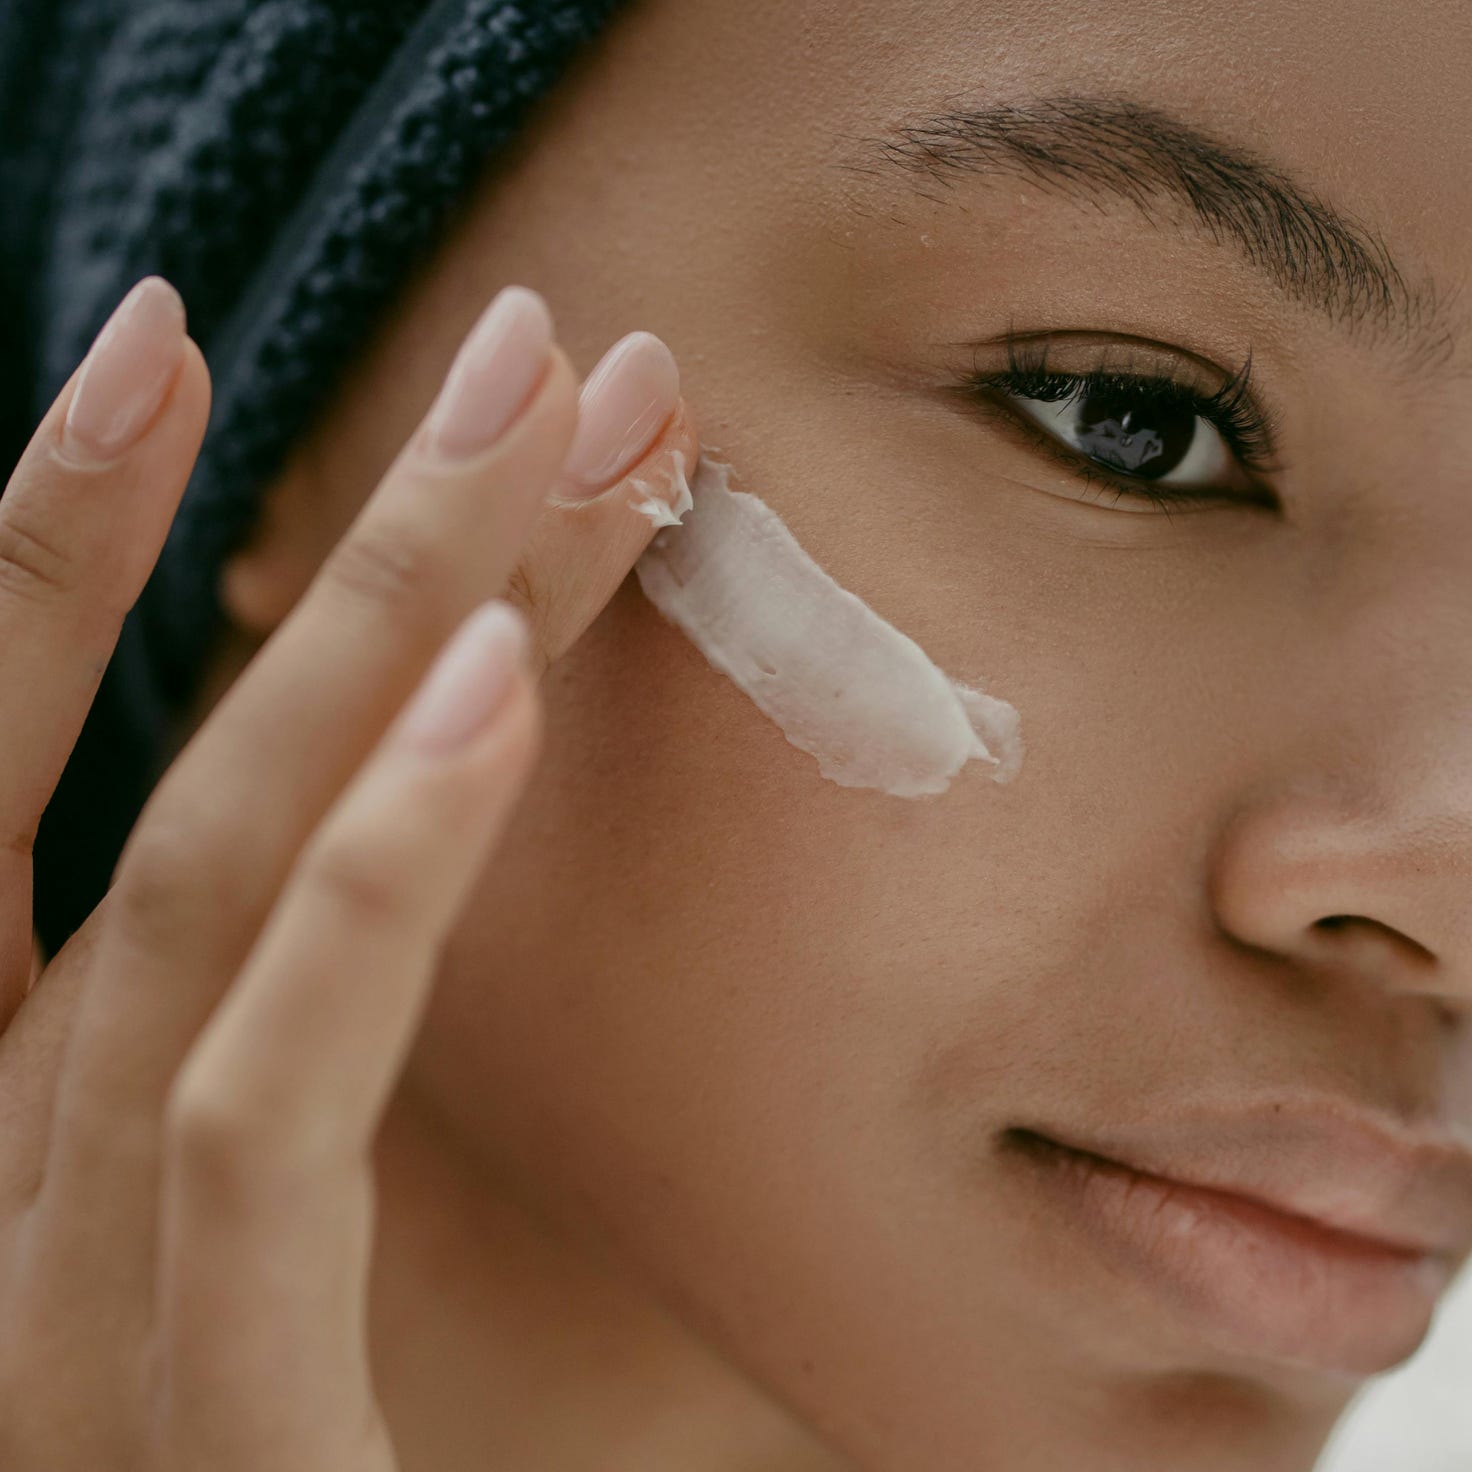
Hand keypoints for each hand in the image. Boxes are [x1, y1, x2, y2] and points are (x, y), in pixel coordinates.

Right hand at [0, 276, 696, 1468]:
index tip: (173, 343)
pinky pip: (262, 1105)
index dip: (64, 546)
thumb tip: (476, 769)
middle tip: (511, 340)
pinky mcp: (179, 1418)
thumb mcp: (341, 1215)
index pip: (20, 777)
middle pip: (156, 781)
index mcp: (27, 1123)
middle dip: (330, 536)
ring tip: (548, 431)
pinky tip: (500, 693)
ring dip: (389, 630)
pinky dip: (378, 883)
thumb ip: (341, 1019)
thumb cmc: (356, 1467)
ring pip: (210, 888)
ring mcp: (50, 1303)